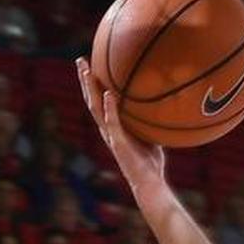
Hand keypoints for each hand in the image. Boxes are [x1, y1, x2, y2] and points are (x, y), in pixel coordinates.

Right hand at [76, 57, 166, 200]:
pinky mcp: (118, 144)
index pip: (98, 101)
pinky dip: (109, 109)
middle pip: (91, 100)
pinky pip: (113, 123)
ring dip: (90, 89)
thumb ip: (148, 120)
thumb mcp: (150, 135)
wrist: (149, 183)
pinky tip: (107, 94)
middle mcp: (107, 130)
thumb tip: (162, 103)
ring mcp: (111, 136)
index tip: (90, 65)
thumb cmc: (150, 162)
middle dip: (85, 80)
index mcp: (112, 127)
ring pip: (95, 109)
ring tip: (87, 71)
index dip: (93, 84)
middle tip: (80, 60)